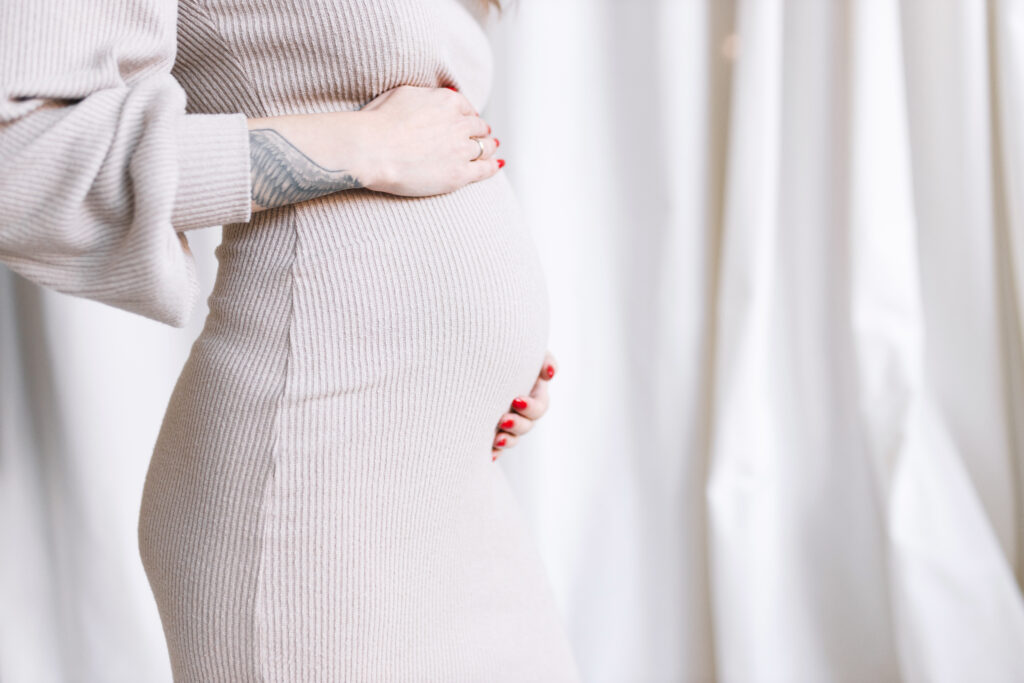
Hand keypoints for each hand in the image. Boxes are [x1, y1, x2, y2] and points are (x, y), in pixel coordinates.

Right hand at [359, 85, 502, 195]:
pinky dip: (492, 166)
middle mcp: (459, 123)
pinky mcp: (459, 174)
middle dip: (480, 131)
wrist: (373, 149)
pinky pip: (484, 169)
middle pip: (478, 127)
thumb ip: (427, 94)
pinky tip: (497, 165)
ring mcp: (461, 149)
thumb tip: (443, 93)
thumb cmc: (379, 121)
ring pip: (484, 147)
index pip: (466, 108)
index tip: (468, 120)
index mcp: (447, 101)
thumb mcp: (404, 93)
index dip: (468, 115)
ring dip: (488, 147)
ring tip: (491, 150)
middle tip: (481, 136)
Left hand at [492, 351, 557, 461]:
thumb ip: (544, 359)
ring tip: (495, 439)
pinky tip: (488, 454)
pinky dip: (492, 452)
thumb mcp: (528, 351)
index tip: (515, 401)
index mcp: (534, 394)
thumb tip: (551, 373)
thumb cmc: (507, 350)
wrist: (479, 354)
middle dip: (517, 425)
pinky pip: (494, 448)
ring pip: (512, 439)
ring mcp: (507, 423)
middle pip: (527, 426)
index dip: (531, 408)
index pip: (539, 407)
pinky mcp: (490, 432)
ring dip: (507, 441)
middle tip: (502, 420)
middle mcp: (522, 412)